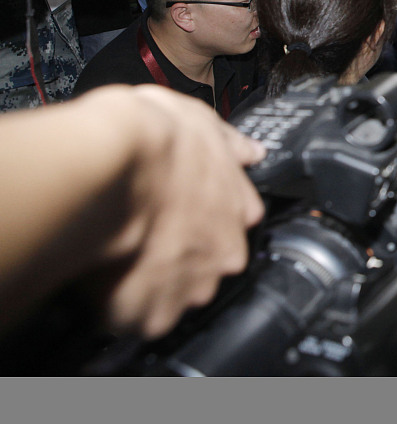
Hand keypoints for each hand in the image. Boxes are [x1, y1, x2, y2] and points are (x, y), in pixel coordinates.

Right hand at [92, 86, 265, 338]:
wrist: (111, 163)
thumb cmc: (153, 136)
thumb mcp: (203, 121)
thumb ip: (229, 145)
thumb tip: (250, 150)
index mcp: (241, 208)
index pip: (232, 224)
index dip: (200, 219)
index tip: (177, 212)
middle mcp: (227, 252)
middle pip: (206, 264)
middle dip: (177, 255)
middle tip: (141, 233)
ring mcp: (192, 285)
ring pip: (173, 294)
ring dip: (150, 282)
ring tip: (117, 254)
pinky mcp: (154, 312)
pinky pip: (138, 318)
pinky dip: (120, 305)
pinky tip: (104, 276)